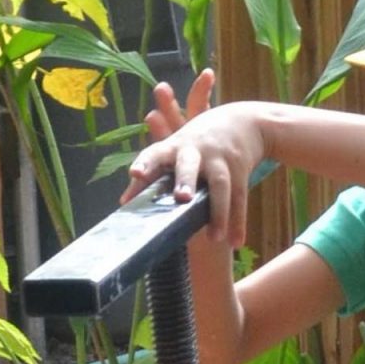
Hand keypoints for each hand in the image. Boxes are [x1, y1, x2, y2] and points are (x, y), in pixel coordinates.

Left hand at [122, 75, 265, 247]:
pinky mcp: (240, 169)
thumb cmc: (193, 145)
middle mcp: (196, 150)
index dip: (145, 163)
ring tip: (214, 238)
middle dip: (186, 179)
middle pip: (190, 164)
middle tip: (182, 198)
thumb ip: (150, 175)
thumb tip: (124, 203)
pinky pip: (239, 197)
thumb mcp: (172, 151)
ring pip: (220, 185)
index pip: (155, 153)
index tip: (135, 173)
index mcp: (172, 147)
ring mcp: (219, 159)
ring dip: (218, 211)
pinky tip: (235, 242)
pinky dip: (238, 221)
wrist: (240, 121)